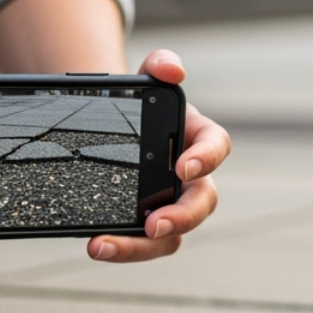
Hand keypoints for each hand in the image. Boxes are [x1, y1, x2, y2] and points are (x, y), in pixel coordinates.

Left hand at [86, 49, 229, 263]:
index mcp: (199, 140)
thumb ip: (161, 65)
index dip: (206, 159)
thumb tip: (172, 70)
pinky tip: (96, 244)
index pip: (217, 147)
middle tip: (153, 225)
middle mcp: (191, 178)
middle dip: (181, 218)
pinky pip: (142, 243)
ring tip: (103, 245)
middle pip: (200, 204)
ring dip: (141, 247)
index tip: (182, 166)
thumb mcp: (148, 77)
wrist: (115, 125)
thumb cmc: (140, 103)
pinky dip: (121, 247)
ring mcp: (170, 205)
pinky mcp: (146, 224)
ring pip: (171, 237)